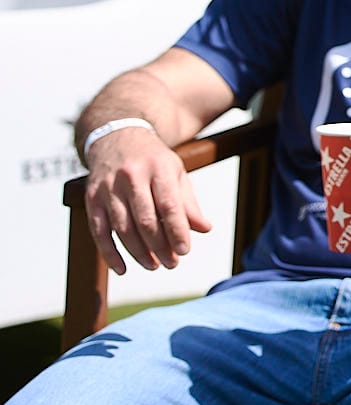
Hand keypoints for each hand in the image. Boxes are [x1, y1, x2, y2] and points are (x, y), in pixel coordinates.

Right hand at [83, 127, 211, 274]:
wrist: (116, 136)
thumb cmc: (153, 160)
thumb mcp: (176, 173)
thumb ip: (188, 202)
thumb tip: (205, 229)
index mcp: (158, 168)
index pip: (169, 205)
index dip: (177, 230)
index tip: (185, 250)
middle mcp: (131, 177)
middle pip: (145, 219)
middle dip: (159, 246)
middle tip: (172, 263)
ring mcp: (108, 187)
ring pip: (122, 227)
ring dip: (138, 252)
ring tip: (154, 265)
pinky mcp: (92, 198)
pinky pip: (98, 231)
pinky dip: (109, 252)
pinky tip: (122, 268)